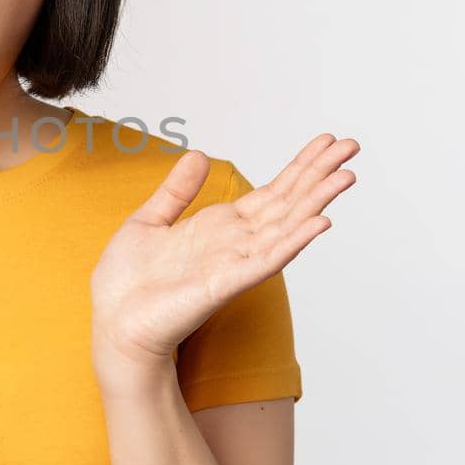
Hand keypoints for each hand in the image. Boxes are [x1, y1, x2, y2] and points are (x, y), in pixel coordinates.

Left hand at [90, 133, 358, 366]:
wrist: (112, 323)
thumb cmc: (127, 283)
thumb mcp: (148, 221)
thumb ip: (177, 191)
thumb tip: (199, 155)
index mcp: (219, 226)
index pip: (271, 192)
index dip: (299, 166)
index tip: (327, 141)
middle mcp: (235, 243)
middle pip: (288, 203)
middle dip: (319, 174)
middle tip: (351, 146)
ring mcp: (234, 264)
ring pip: (286, 227)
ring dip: (317, 202)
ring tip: (346, 177)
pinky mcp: (224, 285)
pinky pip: (266, 260)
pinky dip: (293, 241)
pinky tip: (319, 223)